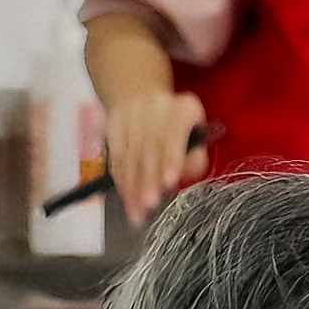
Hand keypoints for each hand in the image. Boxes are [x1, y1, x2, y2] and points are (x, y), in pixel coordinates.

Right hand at [104, 89, 209, 225]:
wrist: (142, 97)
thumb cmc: (177, 125)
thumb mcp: (197, 135)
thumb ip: (195, 158)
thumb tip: (183, 176)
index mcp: (181, 108)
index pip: (174, 135)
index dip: (171, 159)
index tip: (169, 182)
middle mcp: (154, 108)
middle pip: (148, 147)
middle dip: (148, 178)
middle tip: (149, 204)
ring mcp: (129, 115)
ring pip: (129, 154)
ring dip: (132, 185)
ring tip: (137, 211)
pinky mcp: (112, 125)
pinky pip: (115, 157)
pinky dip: (120, 180)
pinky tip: (126, 197)